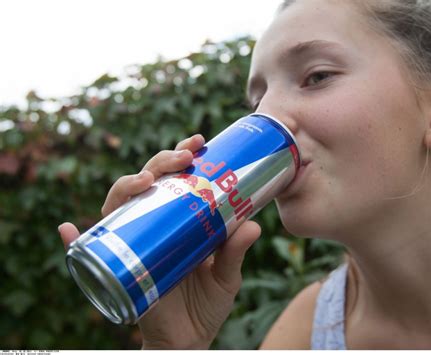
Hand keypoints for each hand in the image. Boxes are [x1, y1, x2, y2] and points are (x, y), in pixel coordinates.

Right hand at [58, 134, 260, 349]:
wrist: (189, 339)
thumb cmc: (206, 304)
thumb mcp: (226, 276)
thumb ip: (235, 252)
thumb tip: (252, 226)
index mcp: (178, 220)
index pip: (175, 180)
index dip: (180, 156)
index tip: (198, 142)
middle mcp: (152, 224)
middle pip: (147, 184)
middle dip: (160, 163)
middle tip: (182, 158)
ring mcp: (132, 243)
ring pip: (118, 207)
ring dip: (123, 189)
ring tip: (143, 182)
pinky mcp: (117, 269)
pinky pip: (87, 253)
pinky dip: (73, 241)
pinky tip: (67, 230)